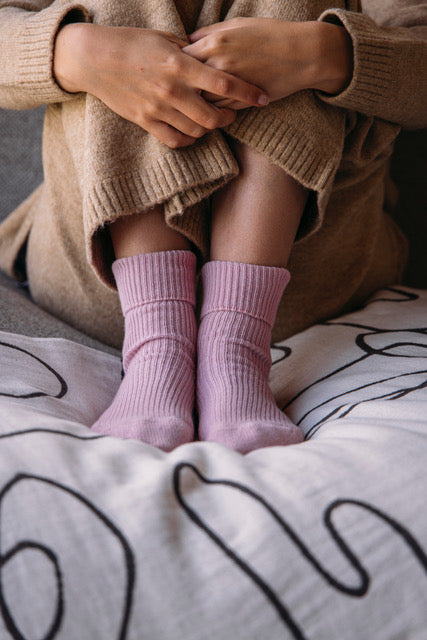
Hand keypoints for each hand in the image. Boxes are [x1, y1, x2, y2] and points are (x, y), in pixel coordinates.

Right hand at [53, 23, 268, 147]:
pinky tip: (193, 132)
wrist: (94, 58)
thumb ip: (192, 51)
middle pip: (213, 117)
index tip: (263, 98)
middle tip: (234, 114)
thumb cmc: (132, 42)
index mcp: (179, 65)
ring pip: (196, 131)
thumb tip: (214, 57)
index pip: (223, 84)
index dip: (247, 93)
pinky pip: (174, 140)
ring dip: (209, 129)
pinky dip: (188, 139)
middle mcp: (171, 90)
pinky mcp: (145, 121)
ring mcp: (157, 109)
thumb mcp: (165, 38)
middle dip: (230, 118)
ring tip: (213, 121)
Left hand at [184, 17, 352, 108]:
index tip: (178, 71)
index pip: (182, 58)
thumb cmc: (271, 35)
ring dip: (195, 104)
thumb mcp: (238, 25)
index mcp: (215, 41)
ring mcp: (230, 86)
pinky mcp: (242, 102)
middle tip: (180, 91)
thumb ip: (211, 32)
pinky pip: (218, 111)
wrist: (302, 54)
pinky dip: (212, 112)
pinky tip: (211, 110)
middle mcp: (218, 63)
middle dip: (182, 87)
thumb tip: (189, 41)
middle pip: (187, 82)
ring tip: (192, 104)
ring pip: (200, 101)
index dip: (178, 66)